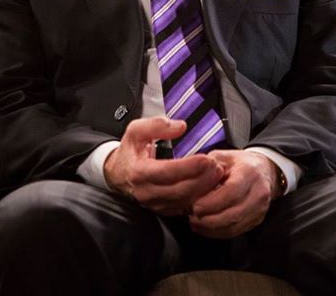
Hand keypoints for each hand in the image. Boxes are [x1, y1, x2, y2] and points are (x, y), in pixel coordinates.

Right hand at [104, 117, 223, 215]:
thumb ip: (156, 125)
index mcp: (139, 172)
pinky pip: (185, 207)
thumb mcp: (136, 130)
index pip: (167, 172)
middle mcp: (147, 191)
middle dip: (202, 178)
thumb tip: (180, 126)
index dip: (189, 166)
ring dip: (204, 189)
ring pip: (184, 201)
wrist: (118, 174)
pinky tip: (209, 186)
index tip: (206, 158)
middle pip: (180, 189)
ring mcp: (156, 203)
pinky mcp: (164, 209)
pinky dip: (200, 198)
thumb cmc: (129, 152)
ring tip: (217, 174)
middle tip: (217, 166)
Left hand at [188, 150, 280, 238]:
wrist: (262, 170)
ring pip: (235, 226)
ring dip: (212, 229)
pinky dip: (218, 232)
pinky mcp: (257, 220)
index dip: (212, 202)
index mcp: (249, 173)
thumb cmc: (238, 163)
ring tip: (195, 223)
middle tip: (191, 217)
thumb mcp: (221, 157)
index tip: (195, 206)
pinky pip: (236, 231)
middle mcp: (258, 193)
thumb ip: (207, 168)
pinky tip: (205, 228)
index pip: (232, 191)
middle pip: (234, 214)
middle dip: (209, 219)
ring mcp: (260, 209)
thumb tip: (190, 182)